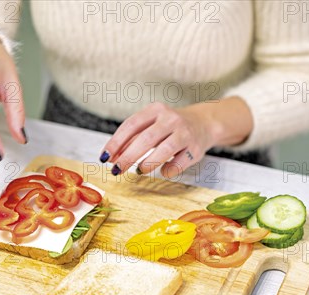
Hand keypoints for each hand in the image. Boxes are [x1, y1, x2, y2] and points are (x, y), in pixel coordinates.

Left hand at [101, 98, 252, 178]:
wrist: (203, 124)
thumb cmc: (169, 127)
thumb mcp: (151, 125)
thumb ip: (132, 139)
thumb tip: (111, 157)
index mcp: (156, 110)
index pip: (131, 125)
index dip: (116, 143)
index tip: (105, 157)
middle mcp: (171, 119)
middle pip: (146, 139)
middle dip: (128, 157)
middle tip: (117, 170)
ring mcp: (185, 133)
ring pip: (164, 151)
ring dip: (147, 164)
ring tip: (139, 171)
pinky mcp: (195, 149)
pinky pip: (178, 164)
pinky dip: (167, 170)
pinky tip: (163, 171)